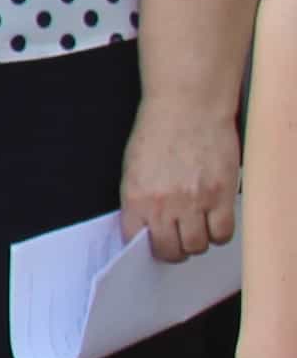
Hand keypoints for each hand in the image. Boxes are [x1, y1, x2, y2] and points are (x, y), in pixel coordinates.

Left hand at [125, 105, 241, 265]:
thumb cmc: (158, 132)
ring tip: (197, 228)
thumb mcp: (134, 169)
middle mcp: (164, 205)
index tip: (154, 244)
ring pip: (198, 245)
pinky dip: (219, 234)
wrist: (187, 107)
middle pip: (171, 250)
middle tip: (178, 240)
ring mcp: (195, 202)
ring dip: (197, 242)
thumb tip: (146, 226)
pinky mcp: (221, 195)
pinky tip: (214, 221)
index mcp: (136, 199)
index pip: (137, 241)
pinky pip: (223, 233)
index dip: (148, 246)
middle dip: (174, 250)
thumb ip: (139, 201)